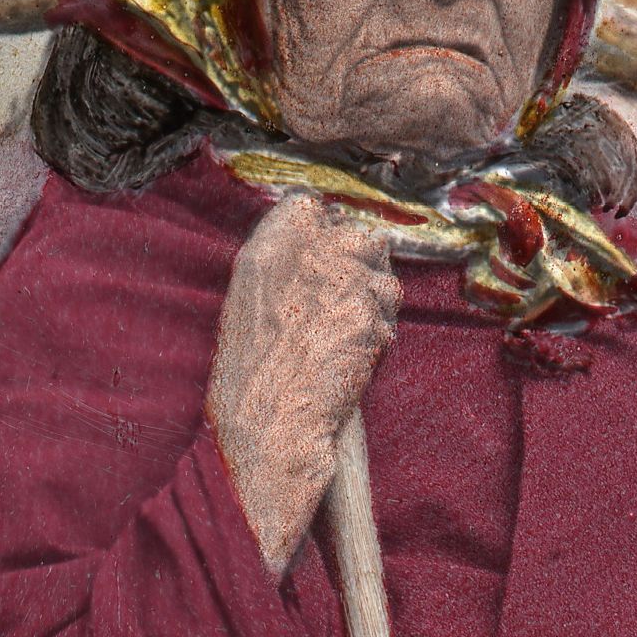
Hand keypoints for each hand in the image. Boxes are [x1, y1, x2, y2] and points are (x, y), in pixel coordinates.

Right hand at [207, 196, 399, 569]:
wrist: (267, 430)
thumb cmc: (250, 382)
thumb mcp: (247, 310)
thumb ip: (282, 270)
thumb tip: (319, 247)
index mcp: (264, 250)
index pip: (309, 206)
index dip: (327, 233)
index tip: (328, 262)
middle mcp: (304, 253)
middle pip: (361, 236)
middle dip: (363, 269)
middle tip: (345, 308)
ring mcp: (341, 281)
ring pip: (385, 278)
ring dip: (375, 307)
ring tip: (343, 342)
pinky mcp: (367, 316)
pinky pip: (389, 319)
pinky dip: (379, 340)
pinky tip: (352, 364)